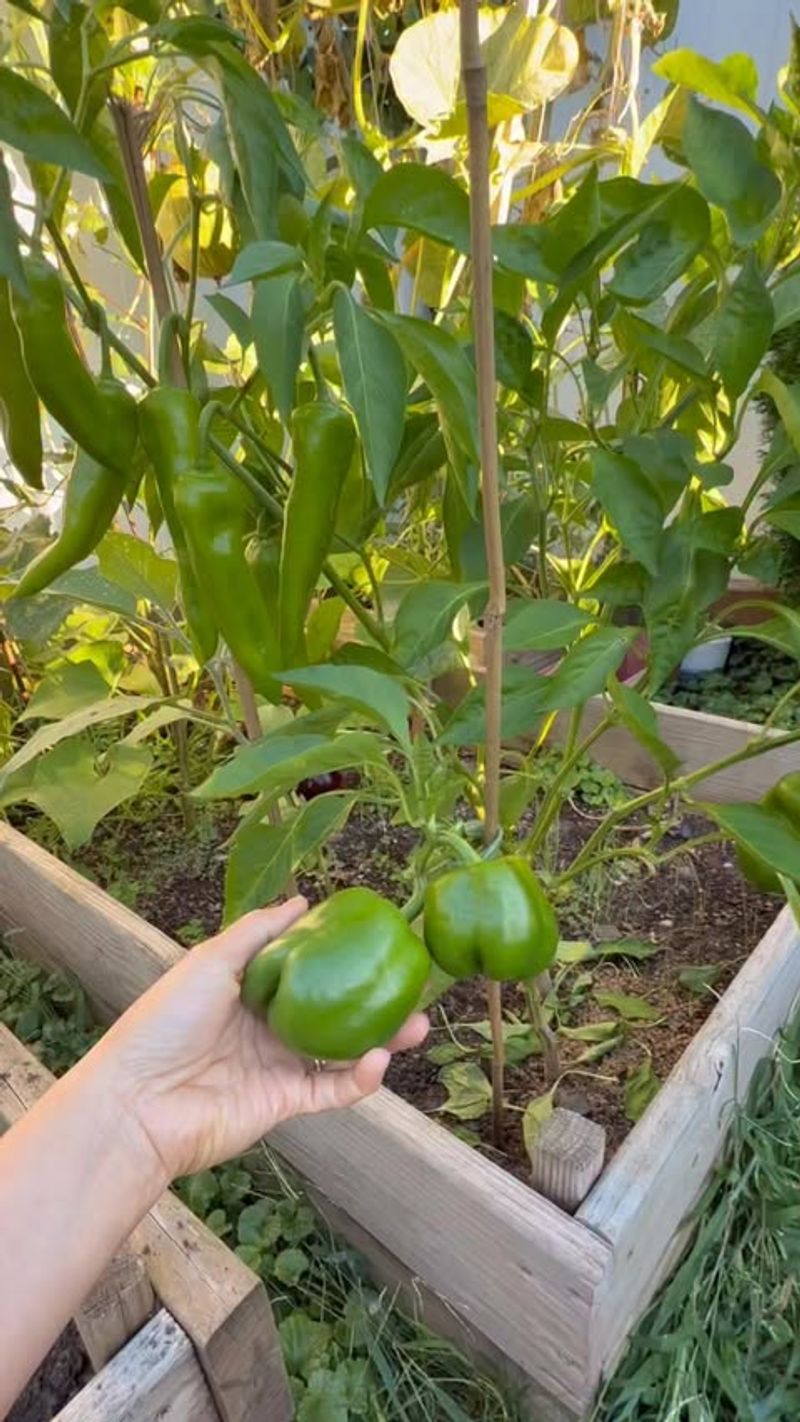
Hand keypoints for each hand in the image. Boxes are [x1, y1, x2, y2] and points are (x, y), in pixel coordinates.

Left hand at [95, 899, 427, 1182]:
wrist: (139, 1103)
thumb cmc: (165, 1024)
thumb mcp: (210, 961)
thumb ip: (258, 932)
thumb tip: (302, 901)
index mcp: (247, 990)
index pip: (304, 968)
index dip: (339, 953)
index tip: (378, 935)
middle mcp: (266, 1027)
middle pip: (332, 1009)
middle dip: (374, 998)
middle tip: (412, 984)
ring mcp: (276, 1067)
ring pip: (341, 1051)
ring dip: (382, 1039)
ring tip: (418, 1024)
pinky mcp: (283, 1104)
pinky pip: (332, 1090)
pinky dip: (360, 1079)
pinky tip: (381, 1060)